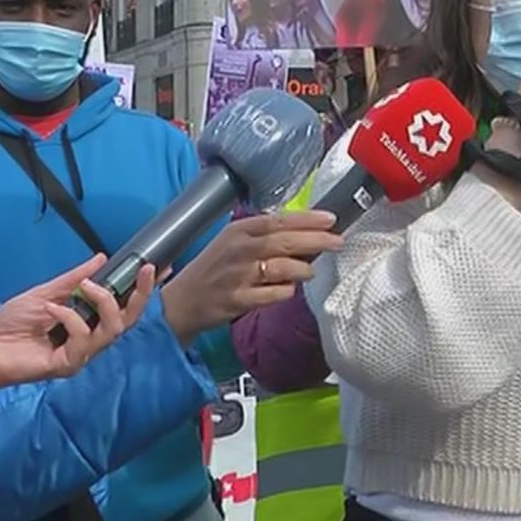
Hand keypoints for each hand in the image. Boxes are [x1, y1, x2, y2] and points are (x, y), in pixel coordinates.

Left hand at [0, 255, 154, 397]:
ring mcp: (82, 353)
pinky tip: (51, 310)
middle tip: (144, 270)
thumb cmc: (10, 323)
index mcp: (87, 320)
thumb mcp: (45, 292)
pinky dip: (70, 319)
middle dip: (141, 293)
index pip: (123, 305)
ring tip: (85, 288)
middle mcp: (90, 337)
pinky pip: (83, 340)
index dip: (143, 288)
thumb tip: (101, 258)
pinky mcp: (69, 364)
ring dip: (103, 303)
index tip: (160, 266)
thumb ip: (74, 279)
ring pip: (113, 329)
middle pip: (129, 319)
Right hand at [161, 210, 341, 343]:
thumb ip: (265, 235)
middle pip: (284, 241)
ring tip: (309, 270)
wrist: (183, 301)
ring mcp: (238, 276)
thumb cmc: (215, 268)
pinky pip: (274, 294)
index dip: (306, 219)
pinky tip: (288, 289)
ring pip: (283, 268)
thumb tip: (306, 232)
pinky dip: (287, 291)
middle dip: (316, 240)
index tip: (331, 218)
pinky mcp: (238, 300)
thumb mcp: (234, 241)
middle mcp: (239, 250)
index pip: (278, 220)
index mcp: (239, 231)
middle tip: (338, 241)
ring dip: (303, 269)